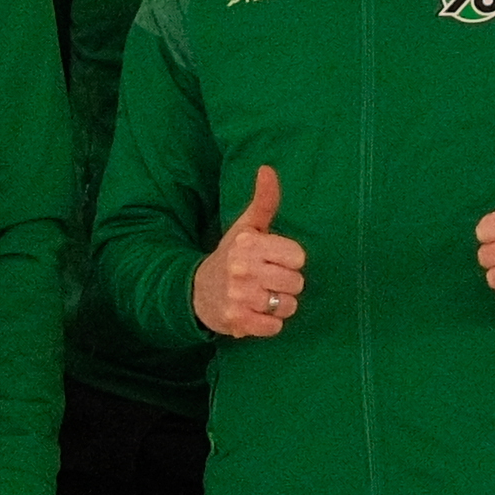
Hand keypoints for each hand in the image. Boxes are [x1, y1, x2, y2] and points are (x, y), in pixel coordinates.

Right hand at [190, 161, 306, 342]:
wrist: (197, 292)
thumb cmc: (231, 256)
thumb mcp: (246, 227)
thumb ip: (263, 201)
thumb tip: (268, 168)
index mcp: (249, 244)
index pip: (298, 257)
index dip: (290, 261)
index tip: (274, 261)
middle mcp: (243, 269)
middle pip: (296, 283)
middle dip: (286, 284)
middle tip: (267, 281)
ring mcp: (239, 297)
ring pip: (288, 306)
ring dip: (280, 305)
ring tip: (262, 297)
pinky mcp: (238, 321)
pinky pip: (275, 327)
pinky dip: (269, 323)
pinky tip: (256, 313)